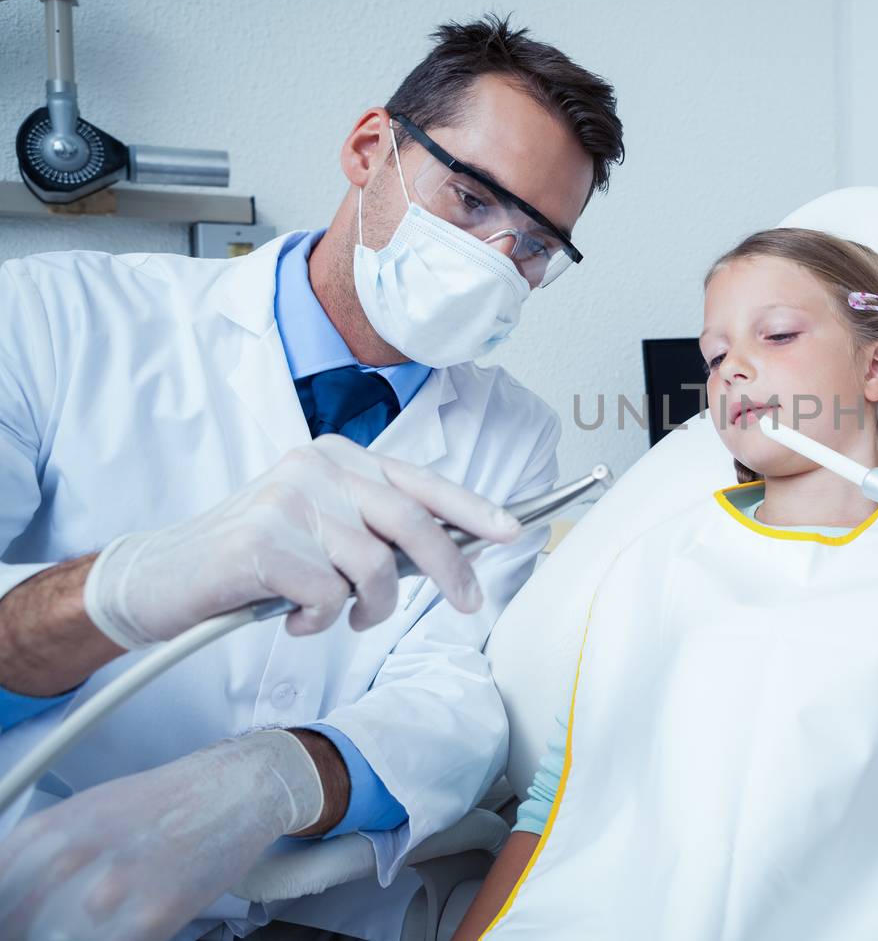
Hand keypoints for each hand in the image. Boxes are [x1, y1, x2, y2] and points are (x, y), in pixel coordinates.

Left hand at [0, 731, 322, 940]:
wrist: (237, 788)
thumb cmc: (163, 802)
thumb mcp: (84, 814)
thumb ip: (38, 857)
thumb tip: (12, 899)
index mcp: (43, 833)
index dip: (7, 917)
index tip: (19, 923)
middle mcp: (68, 860)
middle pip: (19, 926)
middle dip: (35, 929)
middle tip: (65, 924)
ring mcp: (108, 891)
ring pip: (62, 940)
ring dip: (77, 934)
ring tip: (99, 923)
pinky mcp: (150, 916)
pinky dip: (117, 938)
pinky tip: (131, 926)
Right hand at [83, 434, 520, 646]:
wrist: (164, 576)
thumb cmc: (255, 557)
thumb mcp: (321, 529)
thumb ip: (376, 530)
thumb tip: (449, 554)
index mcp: (337, 457)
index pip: (420, 481)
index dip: (473, 507)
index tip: (513, 530)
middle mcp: (317, 468)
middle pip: (411, 522)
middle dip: (450, 570)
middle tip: (468, 604)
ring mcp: (289, 501)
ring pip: (375, 567)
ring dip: (368, 607)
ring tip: (338, 615)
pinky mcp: (265, 543)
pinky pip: (330, 596)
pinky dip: (321, 620)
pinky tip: (293, 617)